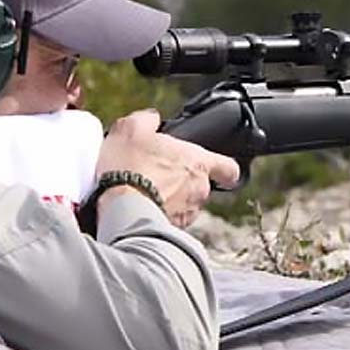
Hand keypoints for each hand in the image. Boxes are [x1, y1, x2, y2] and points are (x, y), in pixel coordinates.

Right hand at [95, 109, 239, 227]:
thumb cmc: (129, 167)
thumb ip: (146, 120)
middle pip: (200, 185)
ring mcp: (189, 212)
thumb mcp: (131, 130)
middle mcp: (200, 188)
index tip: (220, 170)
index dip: (225, 169)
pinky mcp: (174, 230)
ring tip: (144, 192)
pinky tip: (139, 208)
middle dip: (182, 181)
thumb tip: (151, 119)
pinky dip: (159, 215)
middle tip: (157, 174)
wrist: (121, 209)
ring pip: (186, 204)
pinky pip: (170, 220)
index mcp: (198, 161)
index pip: (228, 167)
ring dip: (171, 199)